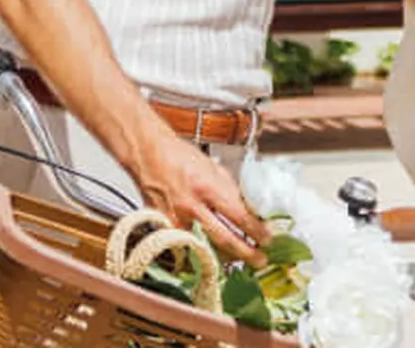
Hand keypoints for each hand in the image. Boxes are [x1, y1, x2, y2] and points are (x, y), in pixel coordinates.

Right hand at [131, 129, 266, 263]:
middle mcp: (190, 205)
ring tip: (237, 261)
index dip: (255, 230)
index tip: (267, 240)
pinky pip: (184, 245)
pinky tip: (207, 257)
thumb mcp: (212, 167)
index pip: (238, 215)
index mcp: (207, 187)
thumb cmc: (179, 156)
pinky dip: (197, 252)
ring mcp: (174, 219)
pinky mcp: (162, 227)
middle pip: (223, 238)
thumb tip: (249, 207)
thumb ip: (230, 189)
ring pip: (203, 248)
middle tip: (259, 260)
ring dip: (222, 257)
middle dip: (245, 253)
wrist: (147, 153)